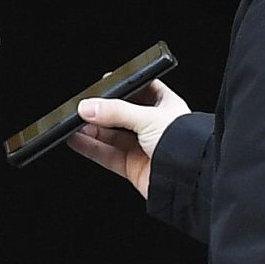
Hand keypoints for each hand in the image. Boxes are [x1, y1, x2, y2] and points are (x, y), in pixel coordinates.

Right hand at [70, 80, 192, 197]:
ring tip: (73, 123)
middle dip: (101, 112)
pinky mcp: (134, 167)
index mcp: (166, 107)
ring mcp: (144, 148)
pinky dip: (90, 149)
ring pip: (111, 136)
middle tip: (83, 107)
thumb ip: (116, 112)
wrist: (191, 179)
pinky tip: (76, 140)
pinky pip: (107, 156)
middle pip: (121, 115)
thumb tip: (89, 107)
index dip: (124, 87)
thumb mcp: (148, 117)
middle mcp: (155, 127)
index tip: (103, 84)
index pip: (142, 91)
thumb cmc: (185, 143)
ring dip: (92, 130)